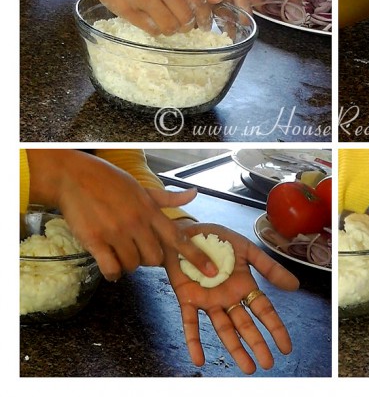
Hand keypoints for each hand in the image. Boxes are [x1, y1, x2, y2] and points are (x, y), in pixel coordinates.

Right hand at [26, 150, 215, 280]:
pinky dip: (113, 273)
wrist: (75, 178)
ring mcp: (116, 233)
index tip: (211, 271)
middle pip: (155, 258)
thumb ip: (168, 199)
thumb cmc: (111, 182)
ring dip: (129, 264)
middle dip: (149, 259)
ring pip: (133, 265)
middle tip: (138, 249)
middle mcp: (137, 223)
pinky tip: (110, 266)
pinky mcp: (96, 241)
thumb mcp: (143, 189)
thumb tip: (193, 194)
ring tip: (121, 251)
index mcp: (151, 211)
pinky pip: (111, 268)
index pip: (179, 238)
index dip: (197, 257)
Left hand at [164, 221, 299, 372]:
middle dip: (257, 343)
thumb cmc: (218, 240)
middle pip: (245, 325)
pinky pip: (190, 323)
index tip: (286, 348)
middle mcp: (228, 298)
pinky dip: (193, 341)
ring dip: (234, 348)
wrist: (187, 231)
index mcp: (244, 286)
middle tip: (267, 363)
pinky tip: (199, 359)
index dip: (275, 328)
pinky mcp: (187, 298)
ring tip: (248, 367)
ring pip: (223, 329)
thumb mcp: (247, 250)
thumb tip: (295, 286)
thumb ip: (268, 268)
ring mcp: (208, 300)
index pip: (263, 311)